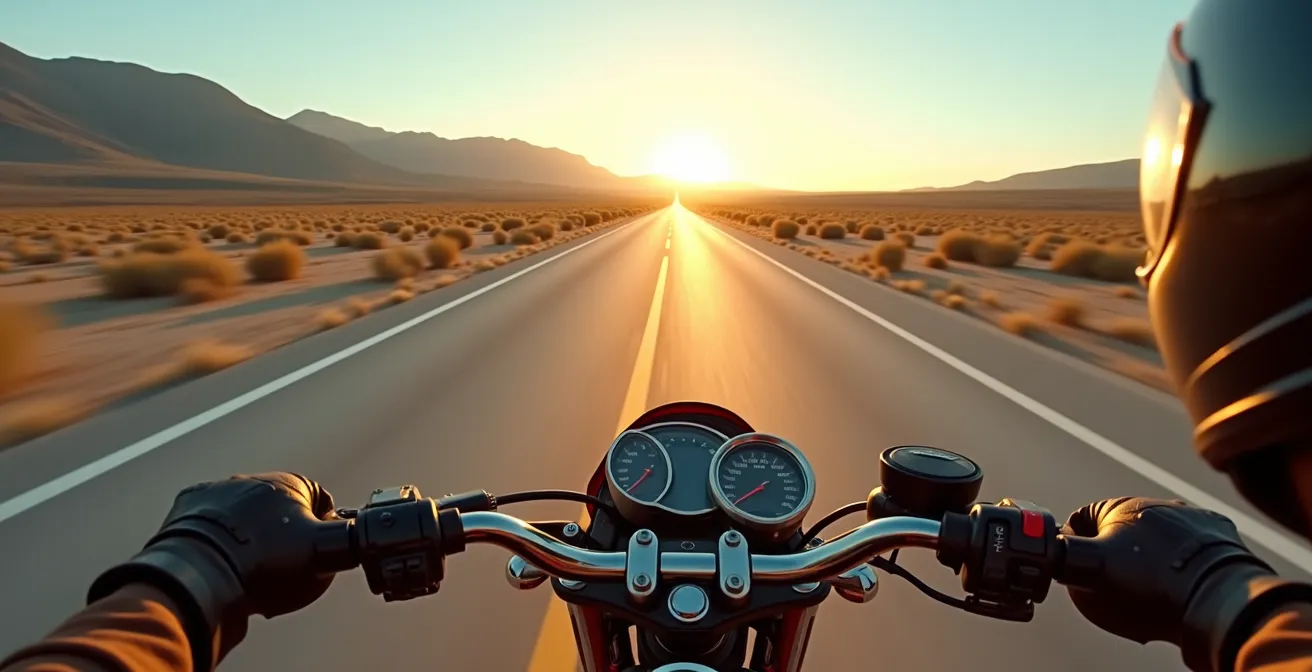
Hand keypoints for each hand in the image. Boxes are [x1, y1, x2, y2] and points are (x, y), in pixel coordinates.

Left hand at [88, 473, 337, 667]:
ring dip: (250, 542)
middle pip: (280, 512)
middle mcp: (251, 481)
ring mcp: (215, 495)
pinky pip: (212, 530)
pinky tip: (224, 569)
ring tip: (251, 575)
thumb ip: (350, 542)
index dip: (324, 530)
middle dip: (284, 537)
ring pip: (245, 521)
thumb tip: (363, 539)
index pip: (321, 501)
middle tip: (283, 569)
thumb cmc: (265, 560)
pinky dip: (219, 546)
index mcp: (288, 482)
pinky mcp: (185, 514)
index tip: (317, 554)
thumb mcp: (323, 553)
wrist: (201, 573)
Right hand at [1061, 497, 1269, 646]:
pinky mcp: (1222, 542)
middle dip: (1116, 559)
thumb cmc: (1149, 582)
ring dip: (1151, 566)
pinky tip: (1179, 593)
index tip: (1081, 569)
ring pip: (1157, 545)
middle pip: (1122, 534)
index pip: (1081, 519)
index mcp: (1122, 506)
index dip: (1075, 545)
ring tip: (1151, 597)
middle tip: (1117, 589)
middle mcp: (1159, 506)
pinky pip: (1190, 556)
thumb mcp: (1089, 570)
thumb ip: (1061, 556)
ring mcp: (1194, 523)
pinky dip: (1182, 572)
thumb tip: (1048, 552)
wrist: (1216, 598)